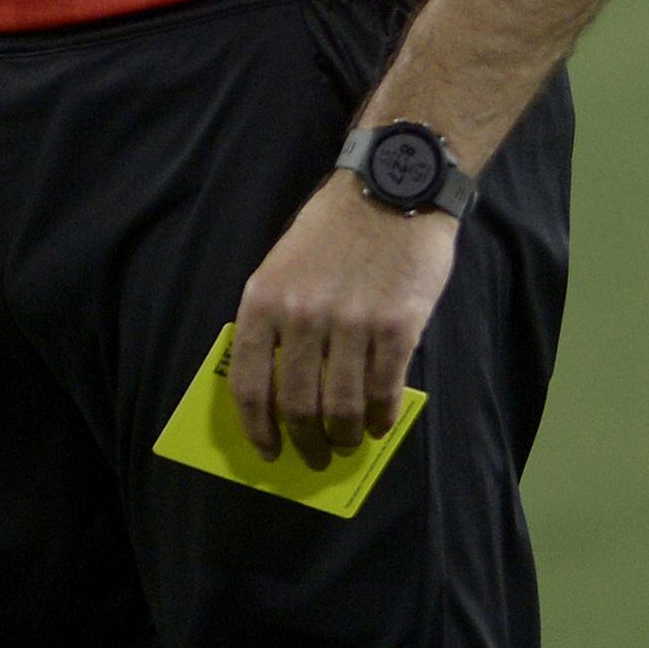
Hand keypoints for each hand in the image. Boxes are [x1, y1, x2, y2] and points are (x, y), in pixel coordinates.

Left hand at [229, 172, 461, 466]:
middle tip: (315, 458)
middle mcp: (303, 316)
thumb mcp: (284, 265)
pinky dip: (380, 419)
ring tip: (348, 445)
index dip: (258, 427)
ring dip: (344, 438)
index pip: (251, 383)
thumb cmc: (333, 228)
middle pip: (298, 405)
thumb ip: (278, 320)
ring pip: (342, 408)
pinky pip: (384, 392)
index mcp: (265, 299)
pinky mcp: (397, 327)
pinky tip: (379, 424)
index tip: (268, 451)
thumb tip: (279, 387)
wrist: (391, 189)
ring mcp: (351, 324)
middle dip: (305, 443)